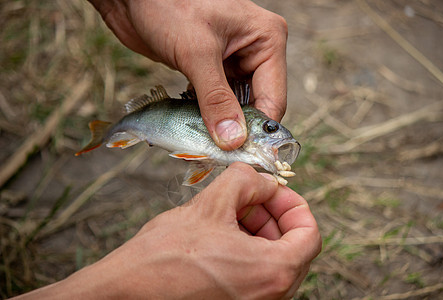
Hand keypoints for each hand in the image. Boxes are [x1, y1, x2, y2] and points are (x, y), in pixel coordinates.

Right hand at [15, 163, 320, 298]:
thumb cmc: (164, 257)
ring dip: (256, 232)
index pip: (309, 234)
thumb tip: (264, 180)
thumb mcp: (211, 203)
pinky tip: (218, 236)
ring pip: (272, 261)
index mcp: (273, 272)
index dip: (293, 205)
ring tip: (227, 215)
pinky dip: (245, 251)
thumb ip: (247, 181)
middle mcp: (270, 297)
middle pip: (292, 247)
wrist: (127, 292)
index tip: (273, 192)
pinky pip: (254, 276)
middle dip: (271, 216)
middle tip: (247, 199)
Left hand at [88, 0, 287, 149]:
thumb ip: (216, 99)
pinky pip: (218, 102)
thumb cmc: (167, 6)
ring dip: (221, 125)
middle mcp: (256, 52)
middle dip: (238, 130)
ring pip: (236, 107)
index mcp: (267, 40)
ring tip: (204, 141)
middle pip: (256, 106)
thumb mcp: (196, 52)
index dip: (258, 131)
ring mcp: (234, 62)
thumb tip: (233, 140)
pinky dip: (208, 116)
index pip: (274, 98)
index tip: (239, 155)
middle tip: (218, 152)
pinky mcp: (213, 70)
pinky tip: (195, 125)